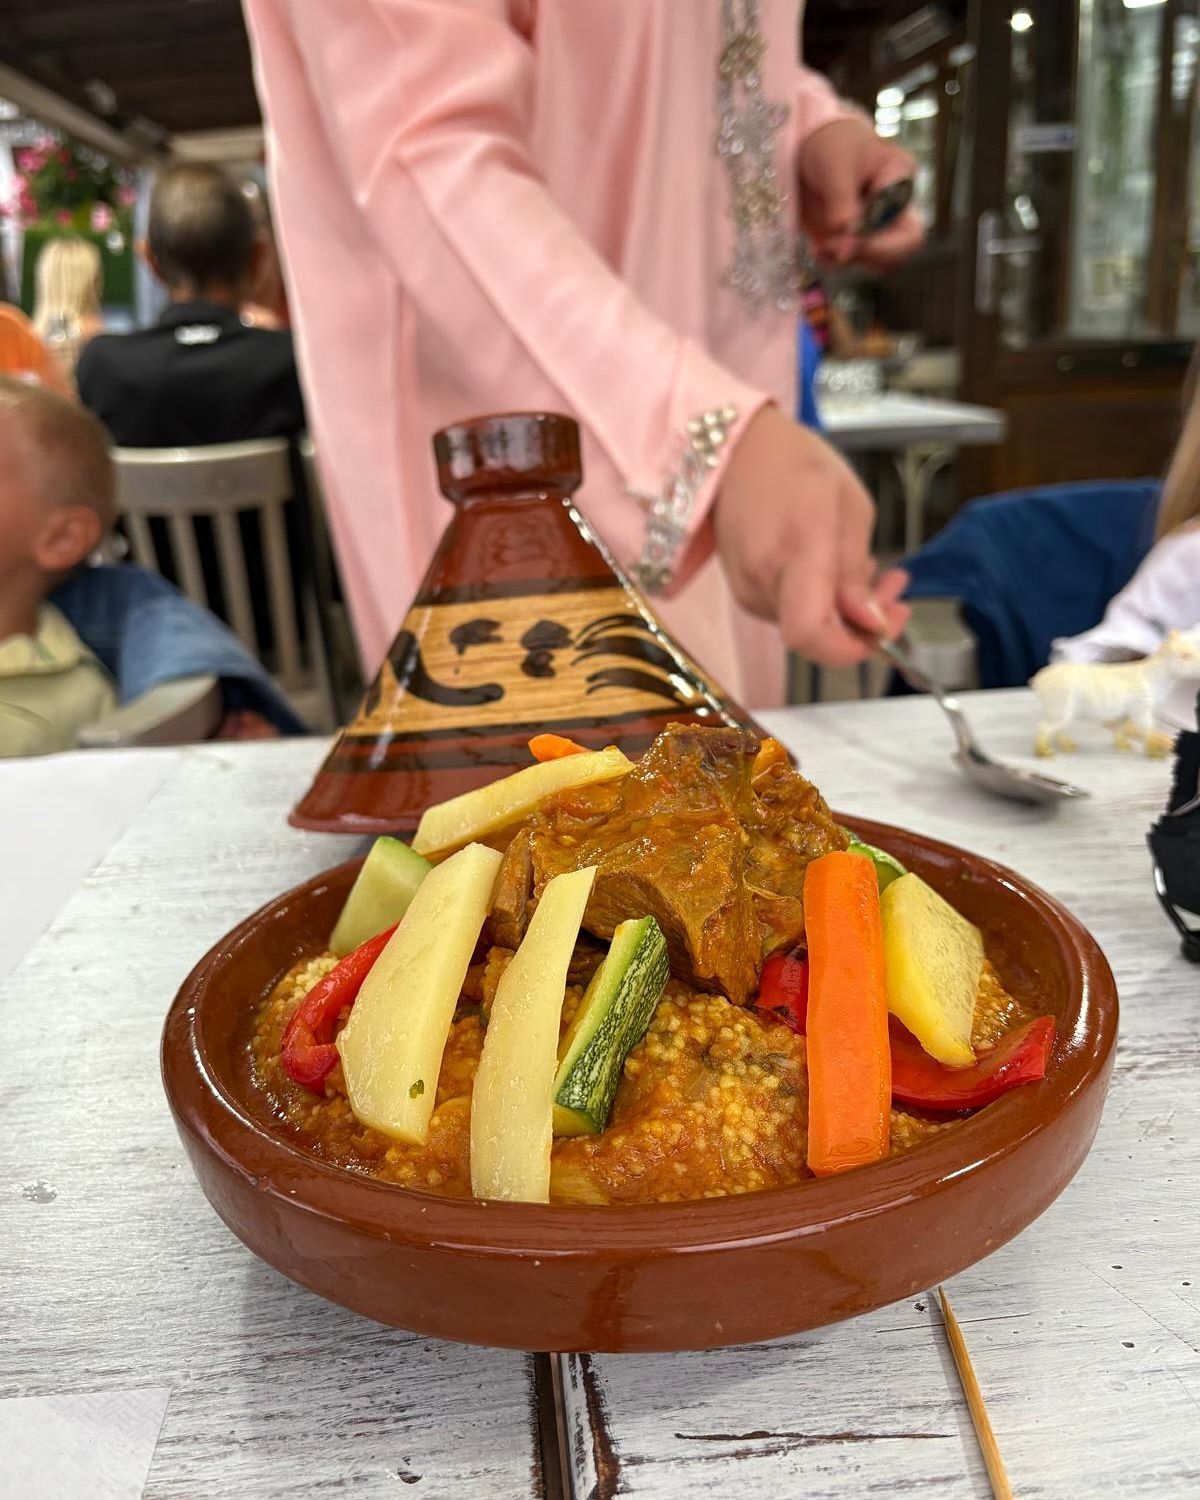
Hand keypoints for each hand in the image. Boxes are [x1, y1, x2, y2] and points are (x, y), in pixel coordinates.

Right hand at [713, 406, 908, 666]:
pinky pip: (788, 610)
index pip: (812, 633)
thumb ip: (857, 570)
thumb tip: (868, 621)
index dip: (851, 648)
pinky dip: (818, 601)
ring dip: (843, 610)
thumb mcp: (851, 506)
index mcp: (797, 549)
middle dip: (861, 624)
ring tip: (869, 570)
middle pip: (816, 636)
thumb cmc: (797, 465)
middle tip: (895, 592)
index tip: (884, 625)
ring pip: (805, 626)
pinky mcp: (741, 590)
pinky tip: (833, 569)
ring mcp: (746, 588)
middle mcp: (764, 578)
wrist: (734, 450)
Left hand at [799, 116, 923, 269]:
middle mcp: (895, 212)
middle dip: (866, 257)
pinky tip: (818, 247)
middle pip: (898, 255)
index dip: (882, 247)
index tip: (848, 242)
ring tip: (821, 246)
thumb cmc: (833, 144)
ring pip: (874, 264)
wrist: (811, 147)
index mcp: (901, 185)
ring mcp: (875, 229)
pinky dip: (832, 260)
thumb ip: (842, 203)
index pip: (909, 232)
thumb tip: (845, 249)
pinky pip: (849, 261)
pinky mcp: (853, 238)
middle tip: (832, 248)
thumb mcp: (836, 165)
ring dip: (846, 261)